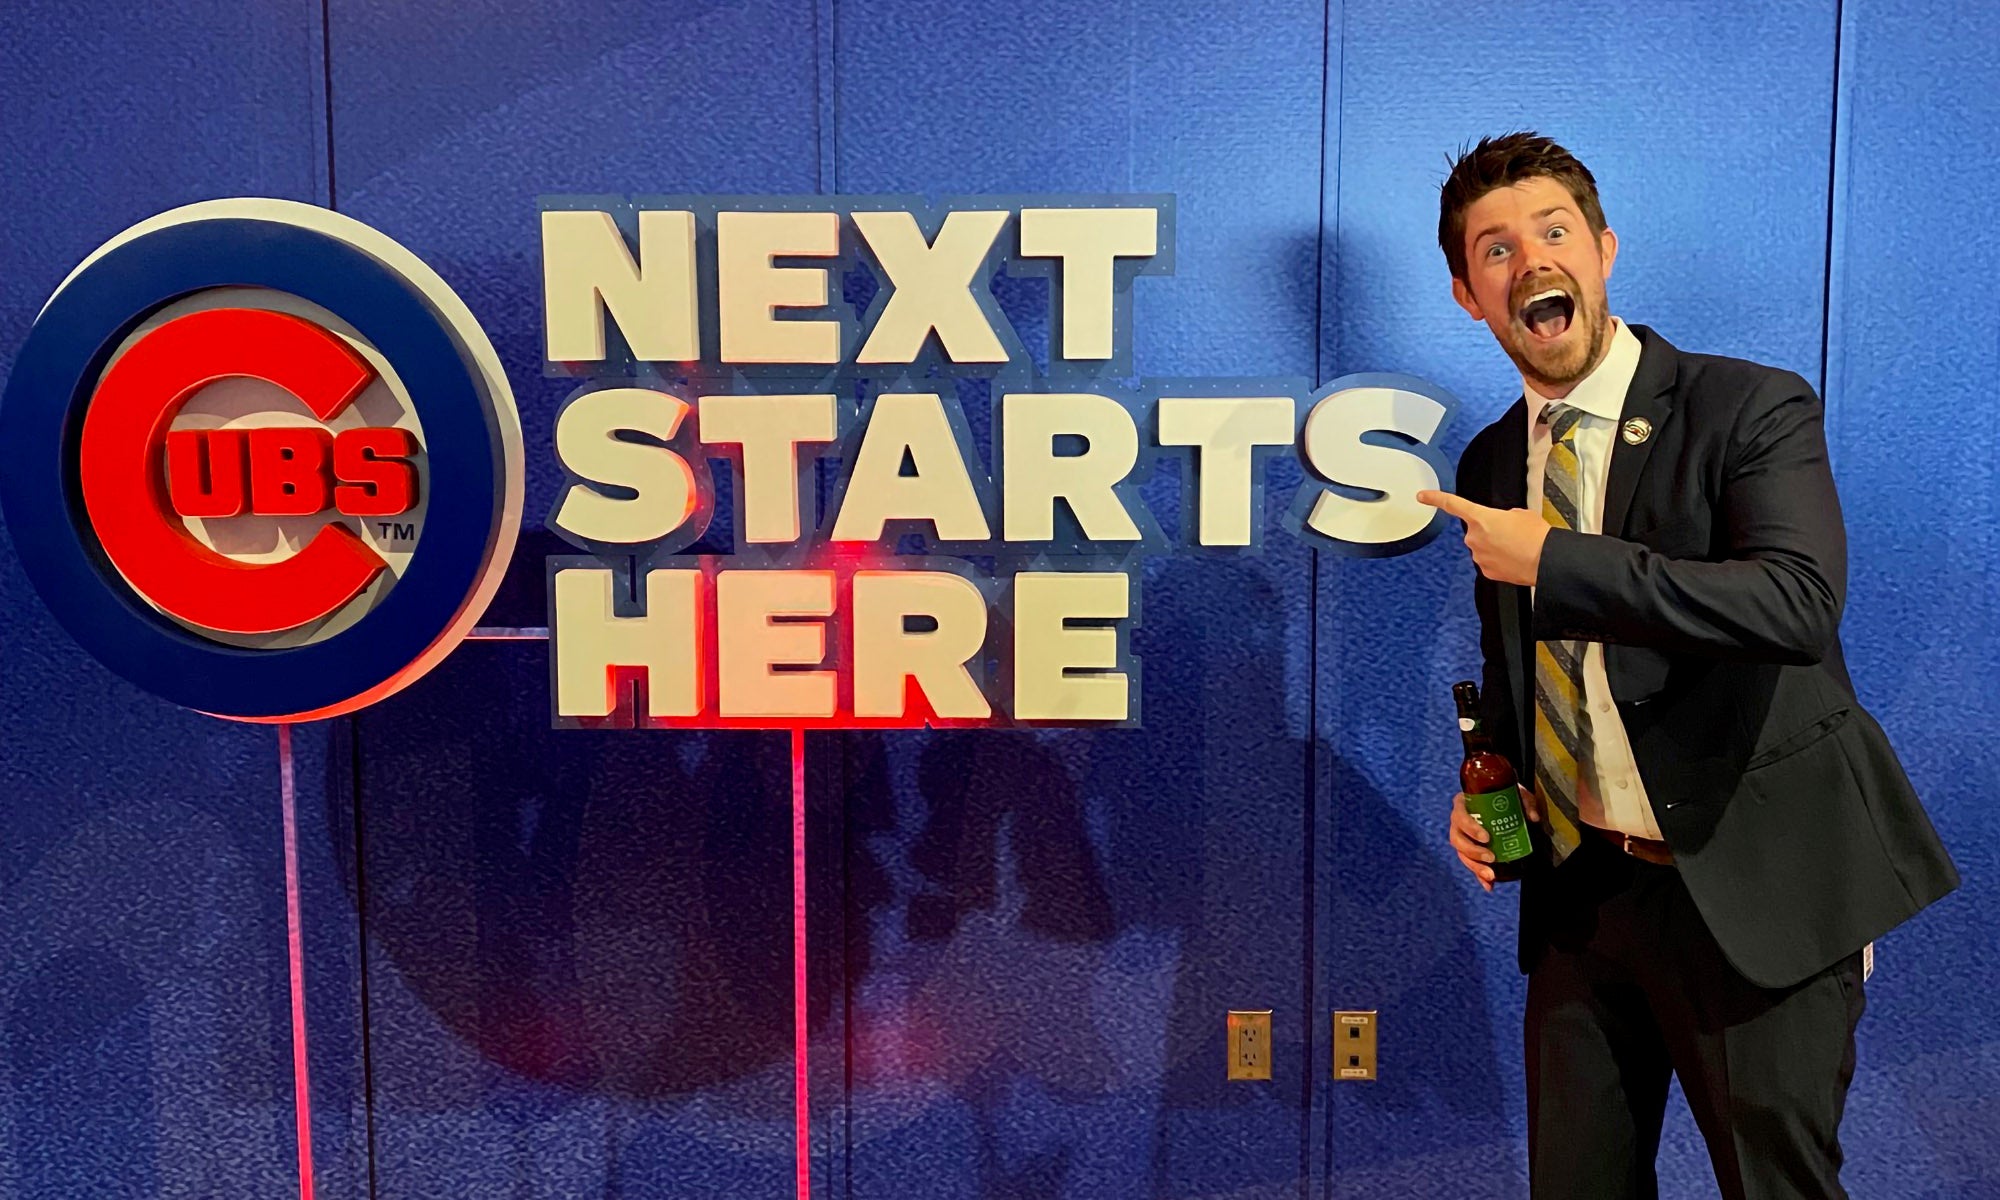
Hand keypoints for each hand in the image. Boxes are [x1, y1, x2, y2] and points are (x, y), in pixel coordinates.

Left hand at [1417, 490, 1550, 585]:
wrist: (1546, 560)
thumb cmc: (1536, 536)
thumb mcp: (1521, 514)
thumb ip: (1504, 515)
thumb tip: (1503, 522)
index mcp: (1481, 518)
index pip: (1452, 504)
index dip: (1435, 498)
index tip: (1422, 496)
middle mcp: (1475, 537)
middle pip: (1476, 531)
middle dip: (1490, 531)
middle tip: (1511, 535)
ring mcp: (1479, 556)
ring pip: (1483, 547)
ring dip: (1496, 546)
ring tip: (1516, 548)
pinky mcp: (1486, 571)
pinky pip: (1489, 562)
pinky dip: (1500, 560)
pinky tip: (1514, 559)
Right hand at [1450, 787, 1543, 892]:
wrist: (1501, 801)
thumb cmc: (1506, 796)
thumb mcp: (1516, 793)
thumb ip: (1526, 802)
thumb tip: (1533, 818)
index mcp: (1464, 804)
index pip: (1460, 816)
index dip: (1470, 828)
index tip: (1486, 837)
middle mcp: (1458, 822)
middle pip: (1457, 839)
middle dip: (1473, 851)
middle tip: (1491, 857)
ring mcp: (1462, 837)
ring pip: (1461, 854)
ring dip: (1475, 866)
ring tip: (1491, 875)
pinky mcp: (1469, 850)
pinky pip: (1470, 864)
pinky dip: (1479, 876)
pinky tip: (1489, 886)